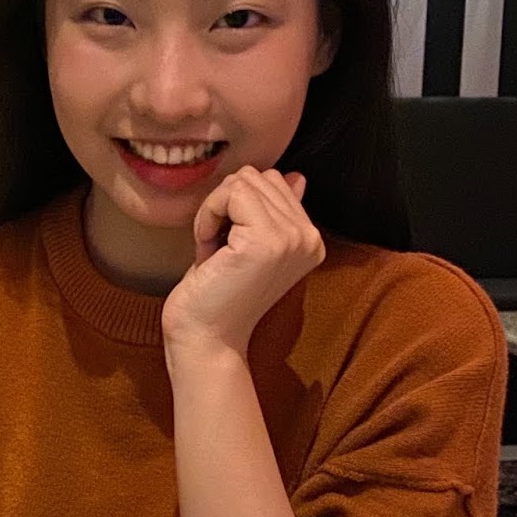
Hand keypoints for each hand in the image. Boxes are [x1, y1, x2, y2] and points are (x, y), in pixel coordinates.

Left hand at [162, 167, 324, 360]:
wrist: (206, 339)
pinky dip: (208, 215)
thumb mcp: (248, 245)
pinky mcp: (266, 241)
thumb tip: (297, 177)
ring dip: (215, 211)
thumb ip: (275, 212)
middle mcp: (309, 237)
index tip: (226, 246)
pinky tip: (208, 250)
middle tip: (218, 249)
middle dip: (225, 206)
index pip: (274, 181)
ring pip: (243, 181)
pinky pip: (231, 192)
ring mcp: (292, 239)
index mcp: (310, 239)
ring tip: (215, 251)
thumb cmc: (216, 295)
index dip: (237, 207)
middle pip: (258, 177)